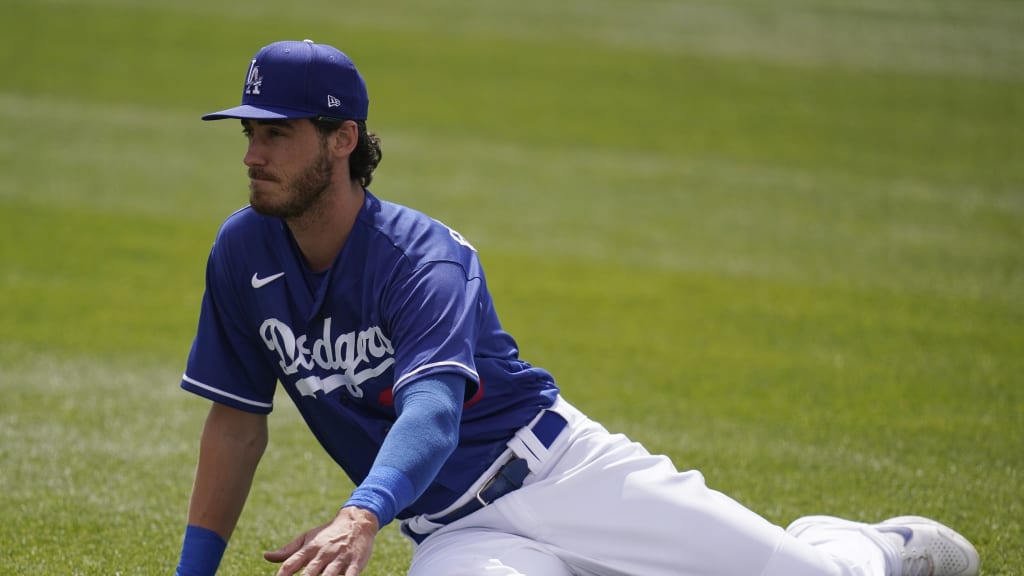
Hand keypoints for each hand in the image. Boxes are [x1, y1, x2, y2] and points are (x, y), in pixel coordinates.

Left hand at [264, 507, 379, 575]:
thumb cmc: (328, 534)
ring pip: (329, 575)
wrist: (357, 521)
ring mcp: (339, 558)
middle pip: (309, 573)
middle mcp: (323, 553)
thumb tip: (266, 556)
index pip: (291, 564)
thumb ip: (287, 551)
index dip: (283, 575)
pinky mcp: (355, 563)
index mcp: (310, 548)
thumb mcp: (308, 538)